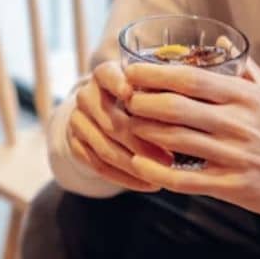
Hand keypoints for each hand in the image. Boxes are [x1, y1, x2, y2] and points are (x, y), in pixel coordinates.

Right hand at [66, 62, 165, 191]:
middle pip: (111, 121)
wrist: (105, 113)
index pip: (107, 75)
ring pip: (105, 148)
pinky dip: (125, 178)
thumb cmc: (141, 99)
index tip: (131, 94)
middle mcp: (86, 95)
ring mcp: (77, 121)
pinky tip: (148, 183)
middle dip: (140, 141)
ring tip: (162, 174)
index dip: (117, 84)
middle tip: (169, 157)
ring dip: (135, 165)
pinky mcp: (74, 144)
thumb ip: (160, 93)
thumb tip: (184, 109)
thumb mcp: (148, 87)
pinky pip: (99, 166)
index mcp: (104, 74)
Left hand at [123, 58, 259, 258]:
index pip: (190, 79)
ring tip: (124, 125)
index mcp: (248, 97)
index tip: (132, 71)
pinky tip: (138, 163)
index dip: (154, 74)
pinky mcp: (233, 187)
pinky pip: (185, 179)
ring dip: (143, 132)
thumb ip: (247, 71)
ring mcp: (235, 157)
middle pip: (175, 107)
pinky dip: (157, 170)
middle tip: (122, 98)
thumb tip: (222, 45)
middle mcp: (240, 124)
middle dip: (140, 101)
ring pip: (175, 140)